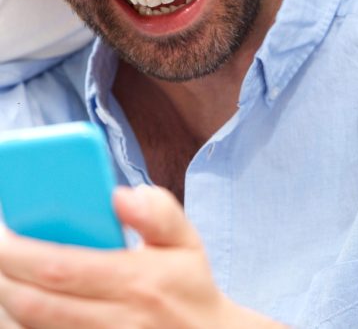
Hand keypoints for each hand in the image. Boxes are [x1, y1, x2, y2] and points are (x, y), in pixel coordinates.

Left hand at [0, 185, 284, 327]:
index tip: (4, 229)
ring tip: (6, 267)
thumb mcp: (186, 241)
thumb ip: (158, 211)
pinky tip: (23, 293)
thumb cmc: (188, 287)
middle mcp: (116, 319)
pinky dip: (23, 319)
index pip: (61, 267)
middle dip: (3, 273)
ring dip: (9, 297)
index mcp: (137, 282)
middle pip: (35, 302)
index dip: (21, 251)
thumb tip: (119, 194)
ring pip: (33, 325)